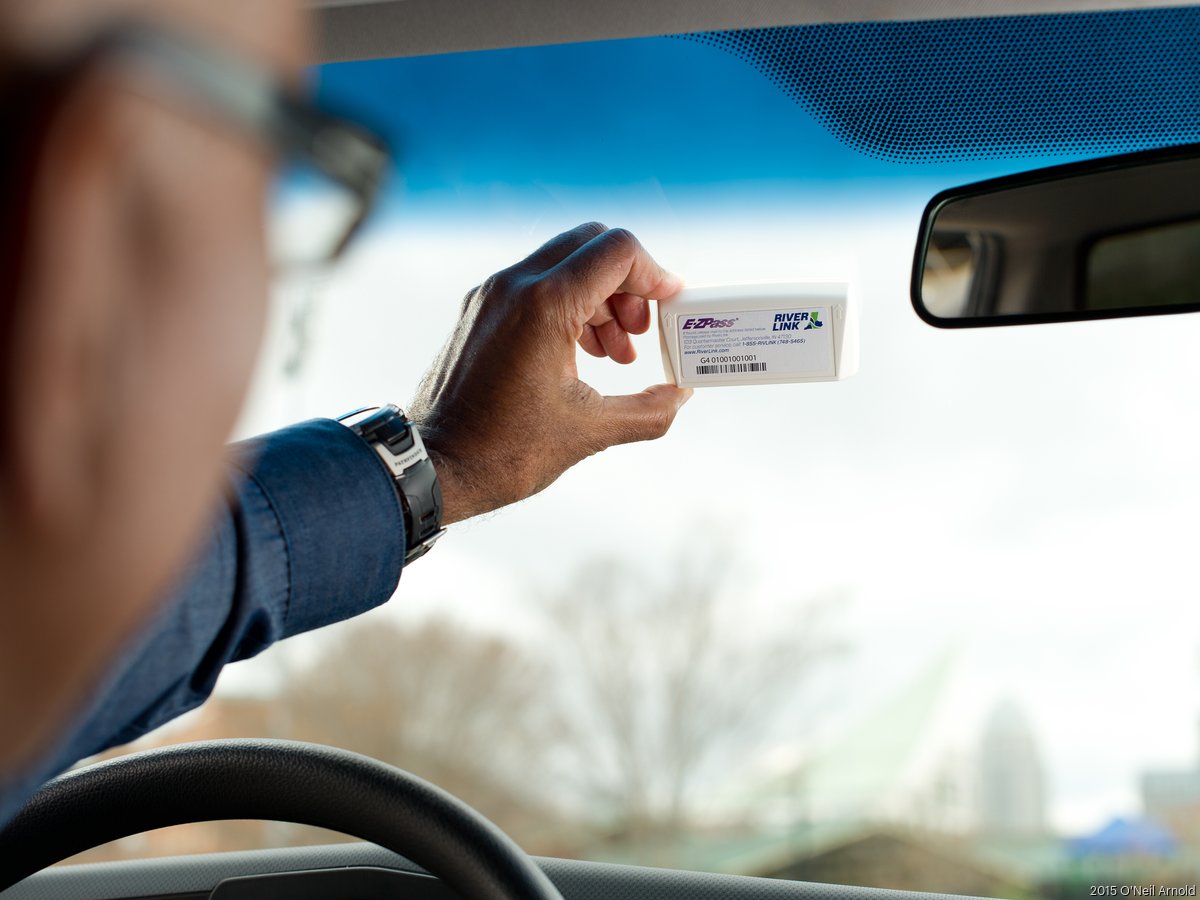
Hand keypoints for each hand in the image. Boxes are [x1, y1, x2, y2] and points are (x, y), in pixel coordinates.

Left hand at [408, 223, 692, 524]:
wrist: (434, 467)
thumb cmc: (503, 451)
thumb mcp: (589, 432)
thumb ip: (648, 410)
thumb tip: (680, 395)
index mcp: (545, 305)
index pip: (617, 251)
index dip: (655, 274)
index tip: (670, 304)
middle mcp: (514, 286)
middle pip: (591, 244)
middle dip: (628, 282)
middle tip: (641, 331)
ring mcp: (491, 294)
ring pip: (564, 263)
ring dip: (600, 297)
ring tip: (614, 353)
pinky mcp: (479, 310)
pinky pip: (535, 284)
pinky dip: (568, 305)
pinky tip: (580, 352)